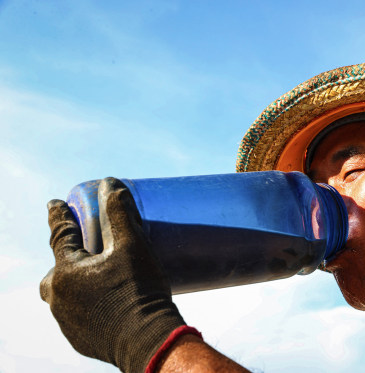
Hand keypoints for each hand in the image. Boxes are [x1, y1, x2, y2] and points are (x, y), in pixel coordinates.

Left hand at [40, 178, 193, 371]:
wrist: (147, 341)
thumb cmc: (139, 291)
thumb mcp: (133, 247)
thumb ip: (120, 214)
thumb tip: (111, 185)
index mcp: (66, 272)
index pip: (58, 234)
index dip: (58, 215)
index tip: (54, 203)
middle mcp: (58, 297)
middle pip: (58, 268)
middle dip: (69, 256)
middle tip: (88, 250)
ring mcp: (67, 320)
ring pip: (67, 292)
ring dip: (79, 281)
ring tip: (103, 277)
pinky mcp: (79, 337)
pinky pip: (78, 312)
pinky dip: (88, 302)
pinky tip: (107, 301)